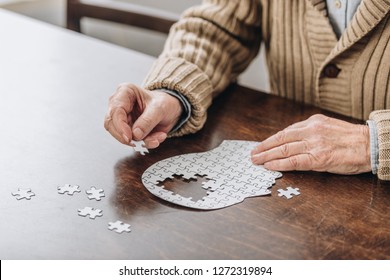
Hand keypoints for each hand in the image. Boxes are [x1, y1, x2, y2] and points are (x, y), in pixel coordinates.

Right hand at [104, 83, 182, 148]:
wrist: (171, 109)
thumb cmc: (164, 102)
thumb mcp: (159, 108)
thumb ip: (148, 121)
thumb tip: (135, 134)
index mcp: (125, 92)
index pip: (115, 110)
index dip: (120, 126)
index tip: (129, 137)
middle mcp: (120, 104)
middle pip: (111, 124)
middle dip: (124, 136)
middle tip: (136, 143)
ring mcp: (123, 118)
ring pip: (120, 135)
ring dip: (139, 141)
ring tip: (156, 138)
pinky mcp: (128, 129)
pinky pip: (132, 140)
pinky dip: (145, 142)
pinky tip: (157, 138)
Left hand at [251, 114, 370, 173]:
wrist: (371, 145)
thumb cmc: (350, 138)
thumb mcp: (328, 126)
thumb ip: (310, 131)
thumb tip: (292, 139)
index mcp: (313, 122)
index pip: (285, 132)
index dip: (270, 140)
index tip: (261, 145)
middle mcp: (311, 131)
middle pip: (280, 140)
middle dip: (263, 147)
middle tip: (253, 154)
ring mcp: (314, 144)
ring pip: (284, 150)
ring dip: (267, 156)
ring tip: (256, 161)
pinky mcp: (319, 158)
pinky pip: (294, 161)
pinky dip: (279, 164)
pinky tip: (269, 166)